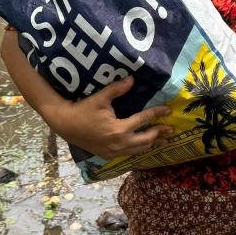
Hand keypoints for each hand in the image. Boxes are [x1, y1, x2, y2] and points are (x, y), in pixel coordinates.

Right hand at [53, 76, 172, 158]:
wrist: (65, 125)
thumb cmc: (83, 109)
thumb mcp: (100, 97)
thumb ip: (117, 89)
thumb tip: (132, 79)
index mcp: (119, 129)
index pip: (143, 120)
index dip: (157, 114)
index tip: (168, 110)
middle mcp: (119, 143)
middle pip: (146, 140)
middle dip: (159, 133)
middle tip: (170, 129)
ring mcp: (114, 152)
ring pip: (139, 150)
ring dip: (151, 144)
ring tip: (162, 140)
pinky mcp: (108, 155)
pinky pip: (129, 154)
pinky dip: (139, 150)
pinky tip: (144, 146)